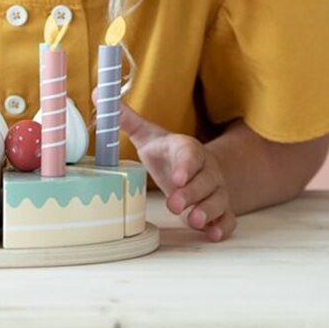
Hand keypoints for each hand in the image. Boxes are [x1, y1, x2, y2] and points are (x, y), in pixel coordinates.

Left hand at [119, 102, 236, 241]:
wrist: (194, 165)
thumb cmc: (166, 151)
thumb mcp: (146, 134)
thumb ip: (125, 118)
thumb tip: (100, 93)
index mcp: (188, 150)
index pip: (190, 156)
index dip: (185, 166)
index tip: (177, 177)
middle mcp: (206, 169)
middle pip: (205, 181)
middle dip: (191, 193)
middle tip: (174, 204)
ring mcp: (215, 190)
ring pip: (218, 200)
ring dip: (207, 211)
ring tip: (193, 220)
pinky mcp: (220, 209)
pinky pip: (228, 219)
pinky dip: (223, 227)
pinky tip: (213, 234)